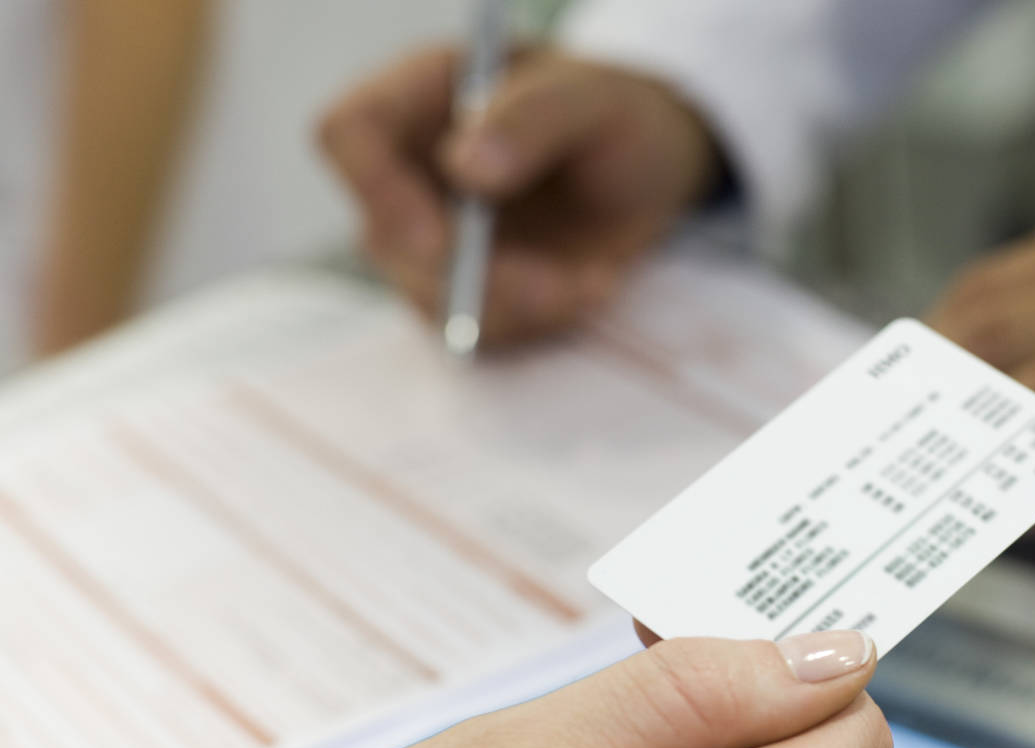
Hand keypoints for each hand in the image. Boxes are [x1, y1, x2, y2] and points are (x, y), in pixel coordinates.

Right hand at [319, 47, 722, 344]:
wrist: (648, 172)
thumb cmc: (614, 116)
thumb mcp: (593, 101)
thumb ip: (530, 120)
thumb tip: (463, 167)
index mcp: (420, 95)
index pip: (348, 134)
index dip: (375, 190)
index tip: (439, 240)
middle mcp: (408, 169)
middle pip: (388, 239)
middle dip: (477, 276)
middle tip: (559, 283)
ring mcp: (429, 235)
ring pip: (432, 299)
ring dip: (519, 306)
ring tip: (596, 279)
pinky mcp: (464, 288)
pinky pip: (481, 329)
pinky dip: (540, 321)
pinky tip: (590, 286)